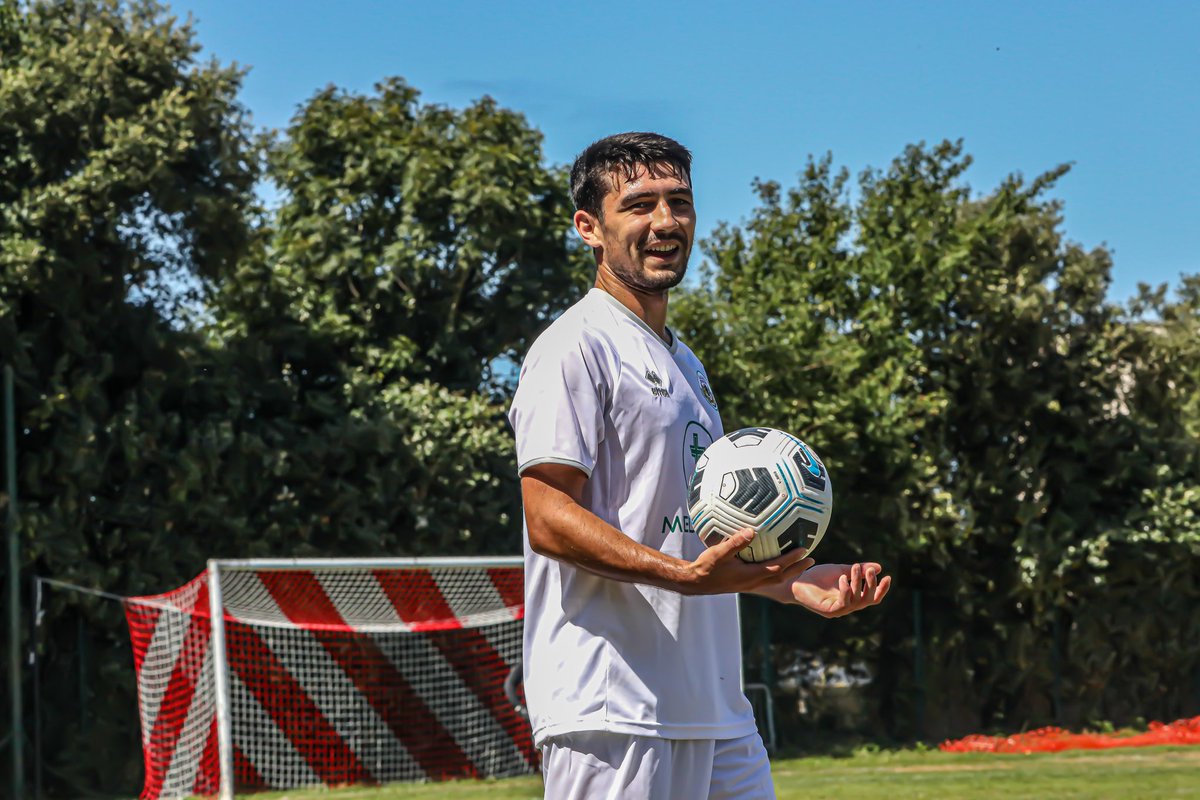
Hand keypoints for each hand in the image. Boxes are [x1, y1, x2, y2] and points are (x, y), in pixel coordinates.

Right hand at [685, 527, 814, 594]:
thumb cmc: (706, 567)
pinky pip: (767, 578)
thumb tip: (752, 530)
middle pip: (782, 577)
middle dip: (798, 569)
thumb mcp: (719, 552)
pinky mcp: (745, 583)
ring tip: (800, 563)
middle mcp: (753, 582)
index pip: (777, 567)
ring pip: (776, 579)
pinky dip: (777, 571)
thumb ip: (736, 542)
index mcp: (750, 576)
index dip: (792, 560)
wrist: (695, 582)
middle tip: (812, 559)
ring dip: (790, 571)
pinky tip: (776, 562)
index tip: (805, 550)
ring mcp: (749, 584)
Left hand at [786, 562, 890, 617]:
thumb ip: (858, 570)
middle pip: (867, 600)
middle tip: (869, 570)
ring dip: (858, 583)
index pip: (872, 598)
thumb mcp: (841, 570)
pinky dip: (845, 590)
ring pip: (856, 600)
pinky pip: (842, 604)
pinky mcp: (828, 611)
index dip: (881, 589)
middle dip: (871, 585)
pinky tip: (843, 578)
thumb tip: (878, 567)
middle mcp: (848, 606)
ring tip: (855, 568)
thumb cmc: (818, 577)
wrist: (796, 580)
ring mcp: (839, 610)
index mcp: (852, 598)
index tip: (888, 576)